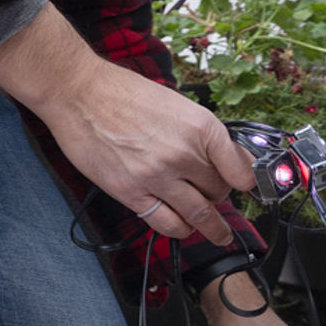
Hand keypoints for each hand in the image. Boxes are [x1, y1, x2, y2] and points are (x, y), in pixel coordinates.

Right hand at [0, 3, 253, 245]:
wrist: (78, 93)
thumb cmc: (123, 92)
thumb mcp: (175, 103)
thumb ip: (201, 133)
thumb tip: (226, 156)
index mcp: (200, 126)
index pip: (240, 169)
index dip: (246, 182)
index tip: (247, 188)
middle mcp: (184, 153)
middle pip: (219, 192)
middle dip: (218, 196)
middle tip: (213, 196)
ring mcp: (158, 176)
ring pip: (198, 215)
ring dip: (211, 227)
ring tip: (217, 233)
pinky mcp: (132, 193)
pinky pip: (167, 223)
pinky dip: (180, 229)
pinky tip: (182, 227)